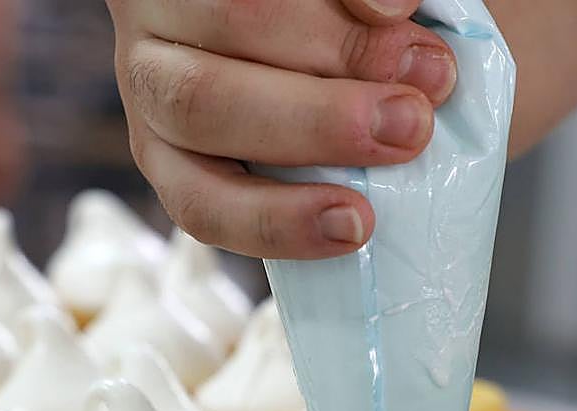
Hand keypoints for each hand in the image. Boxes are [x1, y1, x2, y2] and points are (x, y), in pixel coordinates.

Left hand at [106, 0, 456, 259]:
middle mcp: (154, 80)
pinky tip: (394, 7)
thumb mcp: (311, 124)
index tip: (358, 224)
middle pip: (204, 106)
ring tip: (422, 63)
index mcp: (172, 150)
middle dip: (318, 123)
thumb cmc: (304, 70)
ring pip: (236, 20)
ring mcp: (167, 5)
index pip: (201, 204)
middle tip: (411, 126)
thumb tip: (399, 172)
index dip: (277, 222)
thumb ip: (341, 155)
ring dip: (342, 50)